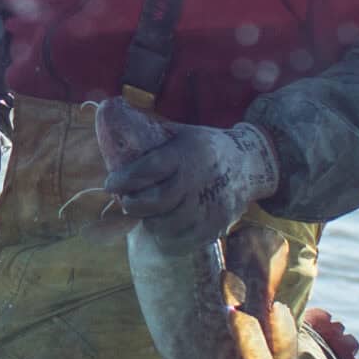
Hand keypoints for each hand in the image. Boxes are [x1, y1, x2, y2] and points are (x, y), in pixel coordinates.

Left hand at [103, 120, 278, 240]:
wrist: (249, 165)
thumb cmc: (204, 147)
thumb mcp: (181, 133)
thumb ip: (149, 133)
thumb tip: (109, 117)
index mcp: (187, 152)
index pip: (151, 168)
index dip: (126, 178)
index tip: (110, 184)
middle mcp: (199, 179)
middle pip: (157, 200)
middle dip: (134, 203)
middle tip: (126, 200)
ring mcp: (209, 206)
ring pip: (167, 224)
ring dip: (150, 220)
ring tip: (147, 211)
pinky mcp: (215, 226)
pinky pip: (181, 241)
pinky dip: (166, 237)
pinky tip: (163, 225)